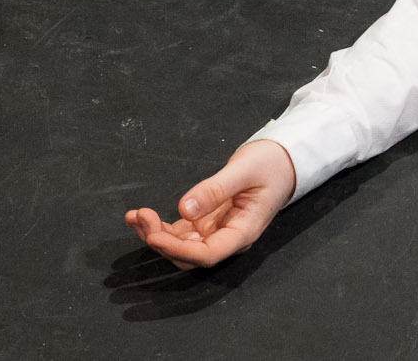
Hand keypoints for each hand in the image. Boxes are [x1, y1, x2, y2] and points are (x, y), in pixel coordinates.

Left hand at [124, 139, 296, 269]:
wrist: (282, 161)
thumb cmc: (270, 165)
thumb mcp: (244, 171)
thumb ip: (216, 190)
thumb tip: (184, 209)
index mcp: (242, 232)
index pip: (207, 254)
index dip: (178, 250)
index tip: (154, 236)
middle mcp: (227, 238)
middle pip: (190, 255)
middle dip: (162, 241)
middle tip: (141, 217)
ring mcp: (216, 231)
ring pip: (181, 246)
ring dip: (156, 234)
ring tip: (135, 216)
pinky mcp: (207, 222)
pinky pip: (180, 232)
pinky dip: (160, 225)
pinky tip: (142, 216)